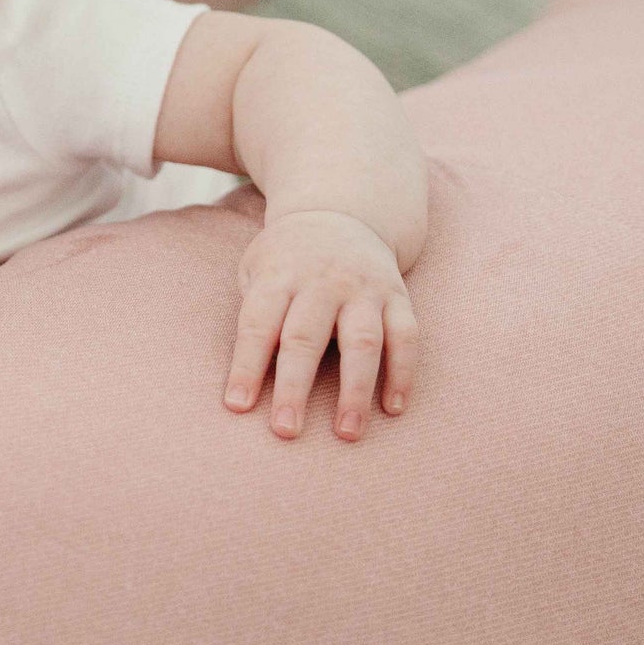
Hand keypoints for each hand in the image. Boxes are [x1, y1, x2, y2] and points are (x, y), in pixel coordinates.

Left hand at [224, 209, 420, 442]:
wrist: (339, 212)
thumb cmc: (286, 259)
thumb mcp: (255, 269)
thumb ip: (253, 315)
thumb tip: (248, 376)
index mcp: (278, 276)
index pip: (257, 325)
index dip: (246, 366)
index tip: (237, 406)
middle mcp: (322, 281)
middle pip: (306, 337)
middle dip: (294, 387)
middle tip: (285, 430)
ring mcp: (363, 289)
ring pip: (362, 341)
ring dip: (355, 390)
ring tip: (347, 432)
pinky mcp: (398, 296)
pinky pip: (406, 336)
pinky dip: (403, 373)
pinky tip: (392, 408)